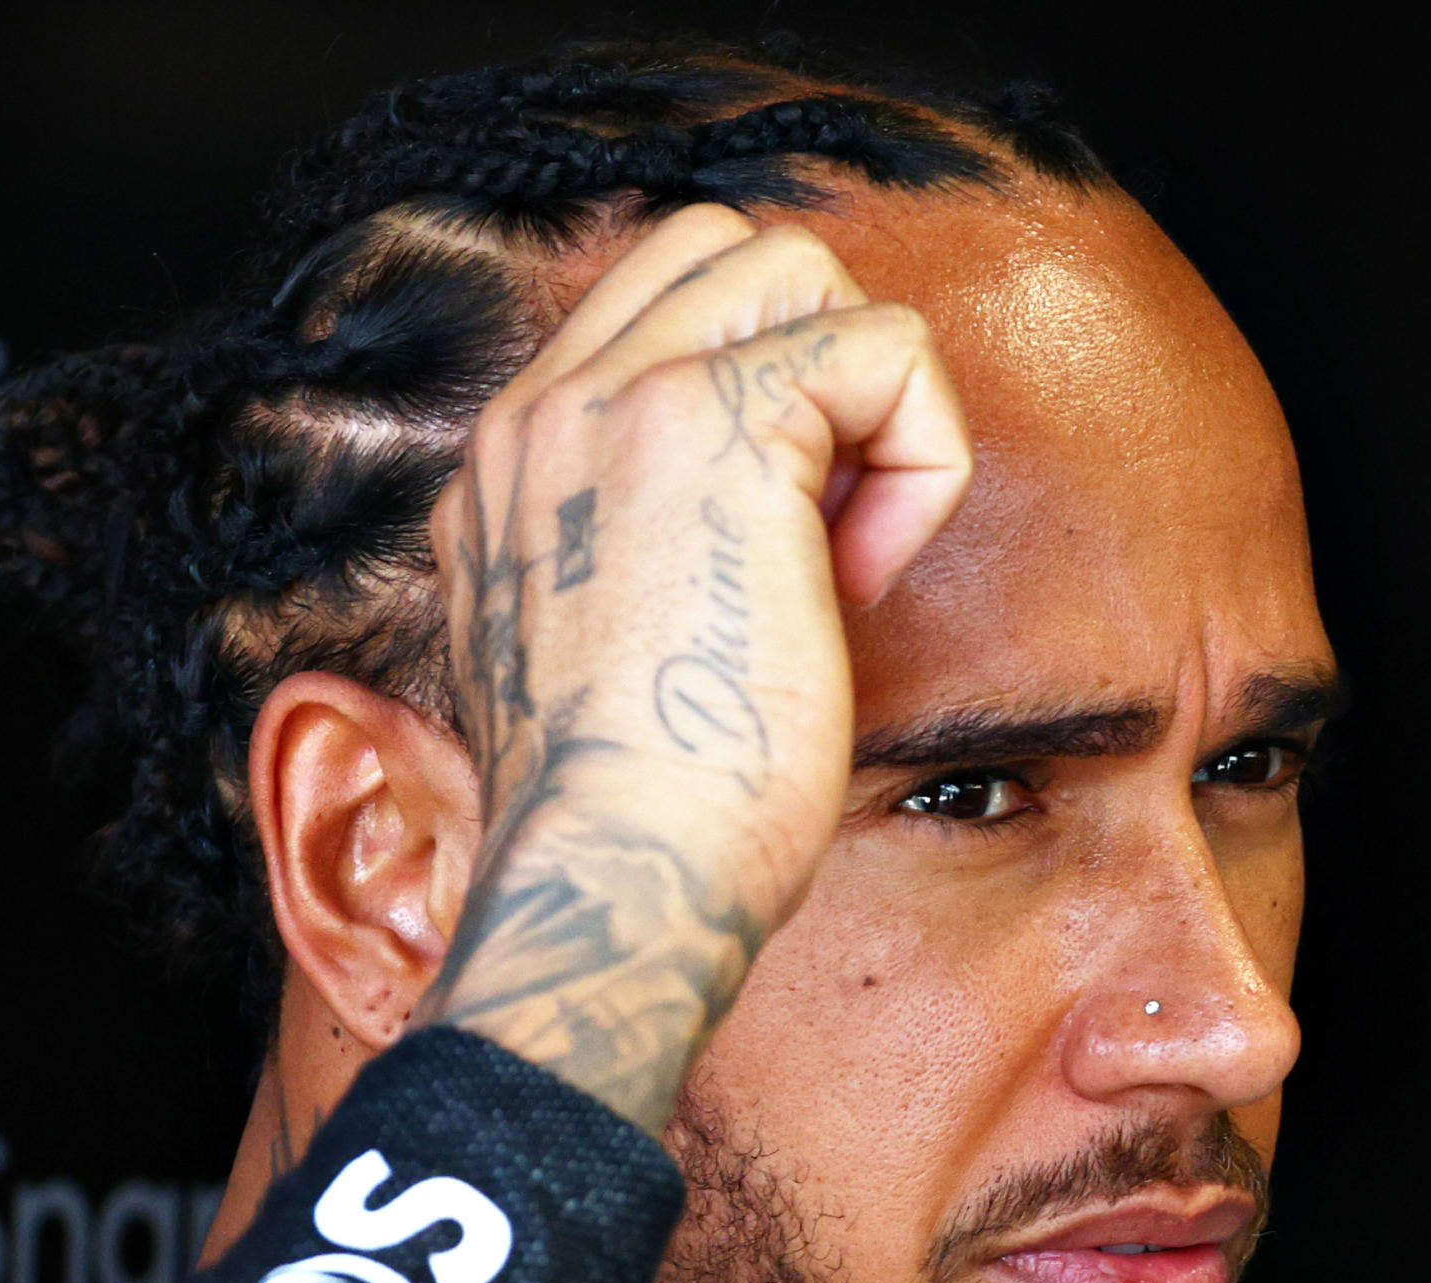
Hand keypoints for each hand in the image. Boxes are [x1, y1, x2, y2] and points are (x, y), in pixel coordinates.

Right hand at [414, 204, 972, 1133]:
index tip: (767, 565)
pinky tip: (866, 580)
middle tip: (825, 529)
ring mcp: (617, 408)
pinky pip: (887, 347)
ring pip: (800, 265)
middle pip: (722, 248)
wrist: (619, 886)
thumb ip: (632, 561)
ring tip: (845, 554)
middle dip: (814, 360)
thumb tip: (760, 521)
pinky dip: (922, 456)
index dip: (754, 396)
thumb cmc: (638, 830)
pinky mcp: (721, 430)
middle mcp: (540, 416)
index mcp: (508, 469)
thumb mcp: (600, 665)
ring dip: (865, 402)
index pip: (648, 309)